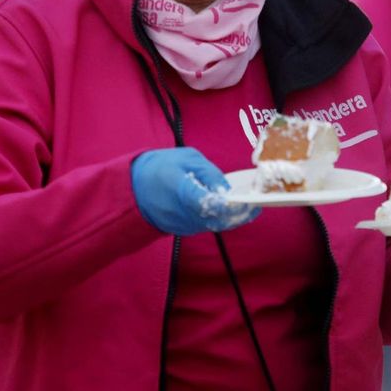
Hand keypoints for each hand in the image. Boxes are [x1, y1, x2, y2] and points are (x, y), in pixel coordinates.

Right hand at [131, 148, 259, 236]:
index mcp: (182, 191)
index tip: (249, 200)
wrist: (133, 189)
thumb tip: (227, 188)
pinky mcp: (185, 230)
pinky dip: (220, 218)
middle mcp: (184, 213)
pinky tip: (232, 208)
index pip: (211, 204)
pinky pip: (208, 225)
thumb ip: (209, 173)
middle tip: (257, 205)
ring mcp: (184, 225)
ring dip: (232, 217)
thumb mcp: (186, 159)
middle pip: (218, 219)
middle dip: (239, 213)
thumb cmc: (161, 168)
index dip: (232, 205)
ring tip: (249, 205)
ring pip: (215, 224)